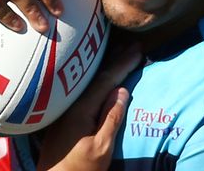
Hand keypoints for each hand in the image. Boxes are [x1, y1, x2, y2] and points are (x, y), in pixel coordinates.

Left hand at [37, 45, 142, 170]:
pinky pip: (85, 91)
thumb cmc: (79, 169)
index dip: (123, 64)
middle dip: (116, 60)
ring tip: (120, 53)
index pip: (105, 80)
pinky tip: (103, 80)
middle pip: (96, 76)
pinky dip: (98, 81)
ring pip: (90, 82)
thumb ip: (111, 118)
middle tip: (133, 45)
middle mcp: (71, 104)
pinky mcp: (65, 117)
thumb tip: (122, 90)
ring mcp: (66, 109)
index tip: (138, 50)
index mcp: (81, 109)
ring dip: (106, 67)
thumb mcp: (101, 148)